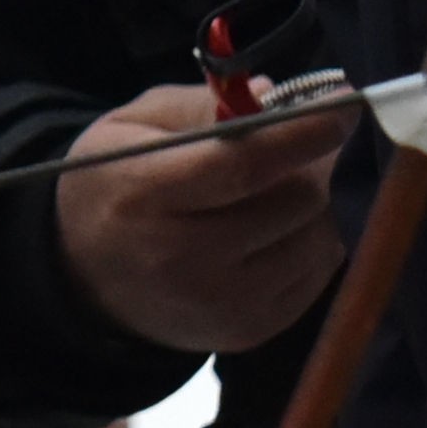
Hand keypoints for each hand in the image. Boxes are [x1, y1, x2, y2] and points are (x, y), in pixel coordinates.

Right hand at [53, 81, 351, 354]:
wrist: (83, 278)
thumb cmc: (116, 186)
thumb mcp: (135, 125)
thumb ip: (204, 103)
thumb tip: (279, 95)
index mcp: (143, 195)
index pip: (245, 165)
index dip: (306, 130)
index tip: (343, 104)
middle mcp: (181, 259)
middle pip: (295, 200)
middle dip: (311, 164)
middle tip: (296, 150)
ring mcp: (218, 304)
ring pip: (318, 237)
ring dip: (313, 205)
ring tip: (278, 192)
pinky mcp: (246, 331)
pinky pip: (319, 274)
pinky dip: (311, 243)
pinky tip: (276, 231)